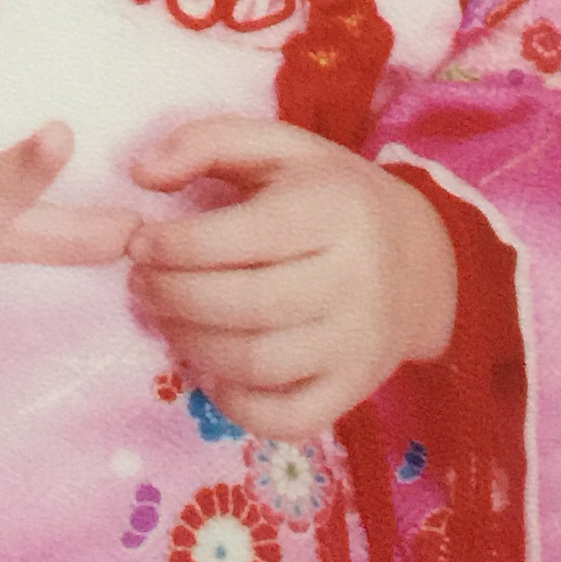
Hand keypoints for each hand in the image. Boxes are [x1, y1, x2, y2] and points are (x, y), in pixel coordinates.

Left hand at [125, 116, 457, 440]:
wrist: (422, 261)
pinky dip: (234, 404)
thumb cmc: (330, 197)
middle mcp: (356, 280)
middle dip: (172, 297)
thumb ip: (204, 143)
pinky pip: (286, 418)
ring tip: (167, 319)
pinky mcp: (355, 390)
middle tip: (141, 285)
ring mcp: (359, 344)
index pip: (240, 238)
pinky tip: (211, 370)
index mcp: (334, 211)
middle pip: (245, 307)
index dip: (172, 246)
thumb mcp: (277, 148)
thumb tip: (140, 173)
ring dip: (191, 346)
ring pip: (257, 364)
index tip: (138, 243)